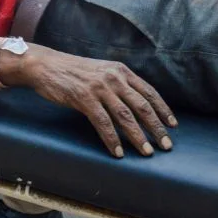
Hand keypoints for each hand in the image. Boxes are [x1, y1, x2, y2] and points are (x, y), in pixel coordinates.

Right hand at [12, 47, 176, 157]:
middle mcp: (113, 78)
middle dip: (157, 128)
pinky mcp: (83, 98)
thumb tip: (135, 104)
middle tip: (166, 145)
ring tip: (147, 152)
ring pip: (125, 116)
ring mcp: (99, 88)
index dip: (163, 110)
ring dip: (138, 137)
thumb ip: (118, 83)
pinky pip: (103, 122)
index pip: (149, 92)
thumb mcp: (101, 70)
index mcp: (120, 70)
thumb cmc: (72, 71)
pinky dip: (112, 139)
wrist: (44, 65)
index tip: (173, 125)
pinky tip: (118, 151)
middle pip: (142, 106)